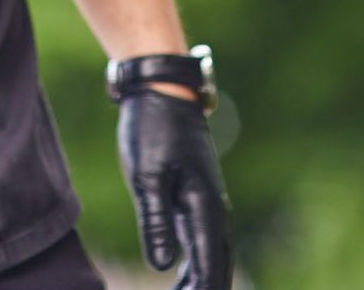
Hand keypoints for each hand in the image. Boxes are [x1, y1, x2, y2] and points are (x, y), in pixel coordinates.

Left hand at [117, 86, 233, 287]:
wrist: (162, 92)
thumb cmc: (152, 130)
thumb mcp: (146, 175)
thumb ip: (155, 221)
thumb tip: (160, 266)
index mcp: (205, 208)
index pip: (209, 267)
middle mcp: (214, 212)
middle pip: (217, 268)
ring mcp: (207, 206)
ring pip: (212, 258)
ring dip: (199, 282)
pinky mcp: (195, 200)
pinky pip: (201, 244)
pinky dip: (194, 267)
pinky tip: (178, 280)